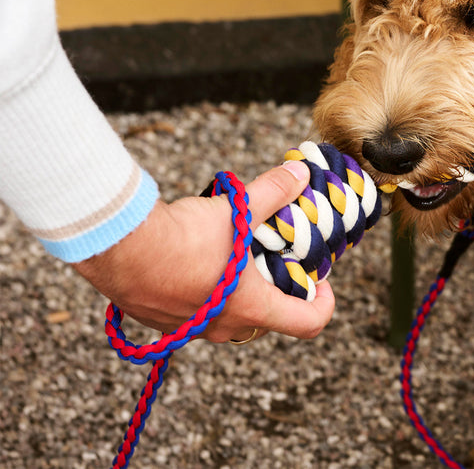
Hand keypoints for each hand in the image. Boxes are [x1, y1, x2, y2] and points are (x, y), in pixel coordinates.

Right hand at [72, 161, 334, 342]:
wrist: (119, 249)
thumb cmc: (182, 237)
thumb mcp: (237, 211)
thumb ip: (273, 192)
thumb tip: (300, 174)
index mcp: (251, 307)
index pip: (308, 323)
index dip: (324, 304)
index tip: (322, 282)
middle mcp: (223, 327)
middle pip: (269, 319)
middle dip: (279, 291)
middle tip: (278, 259)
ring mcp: (190, 329)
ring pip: (231, 317)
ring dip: (241, 291)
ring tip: (237, 254)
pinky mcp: (163, 322)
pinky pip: (197, 313)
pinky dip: (208, 292)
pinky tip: (198, 259)